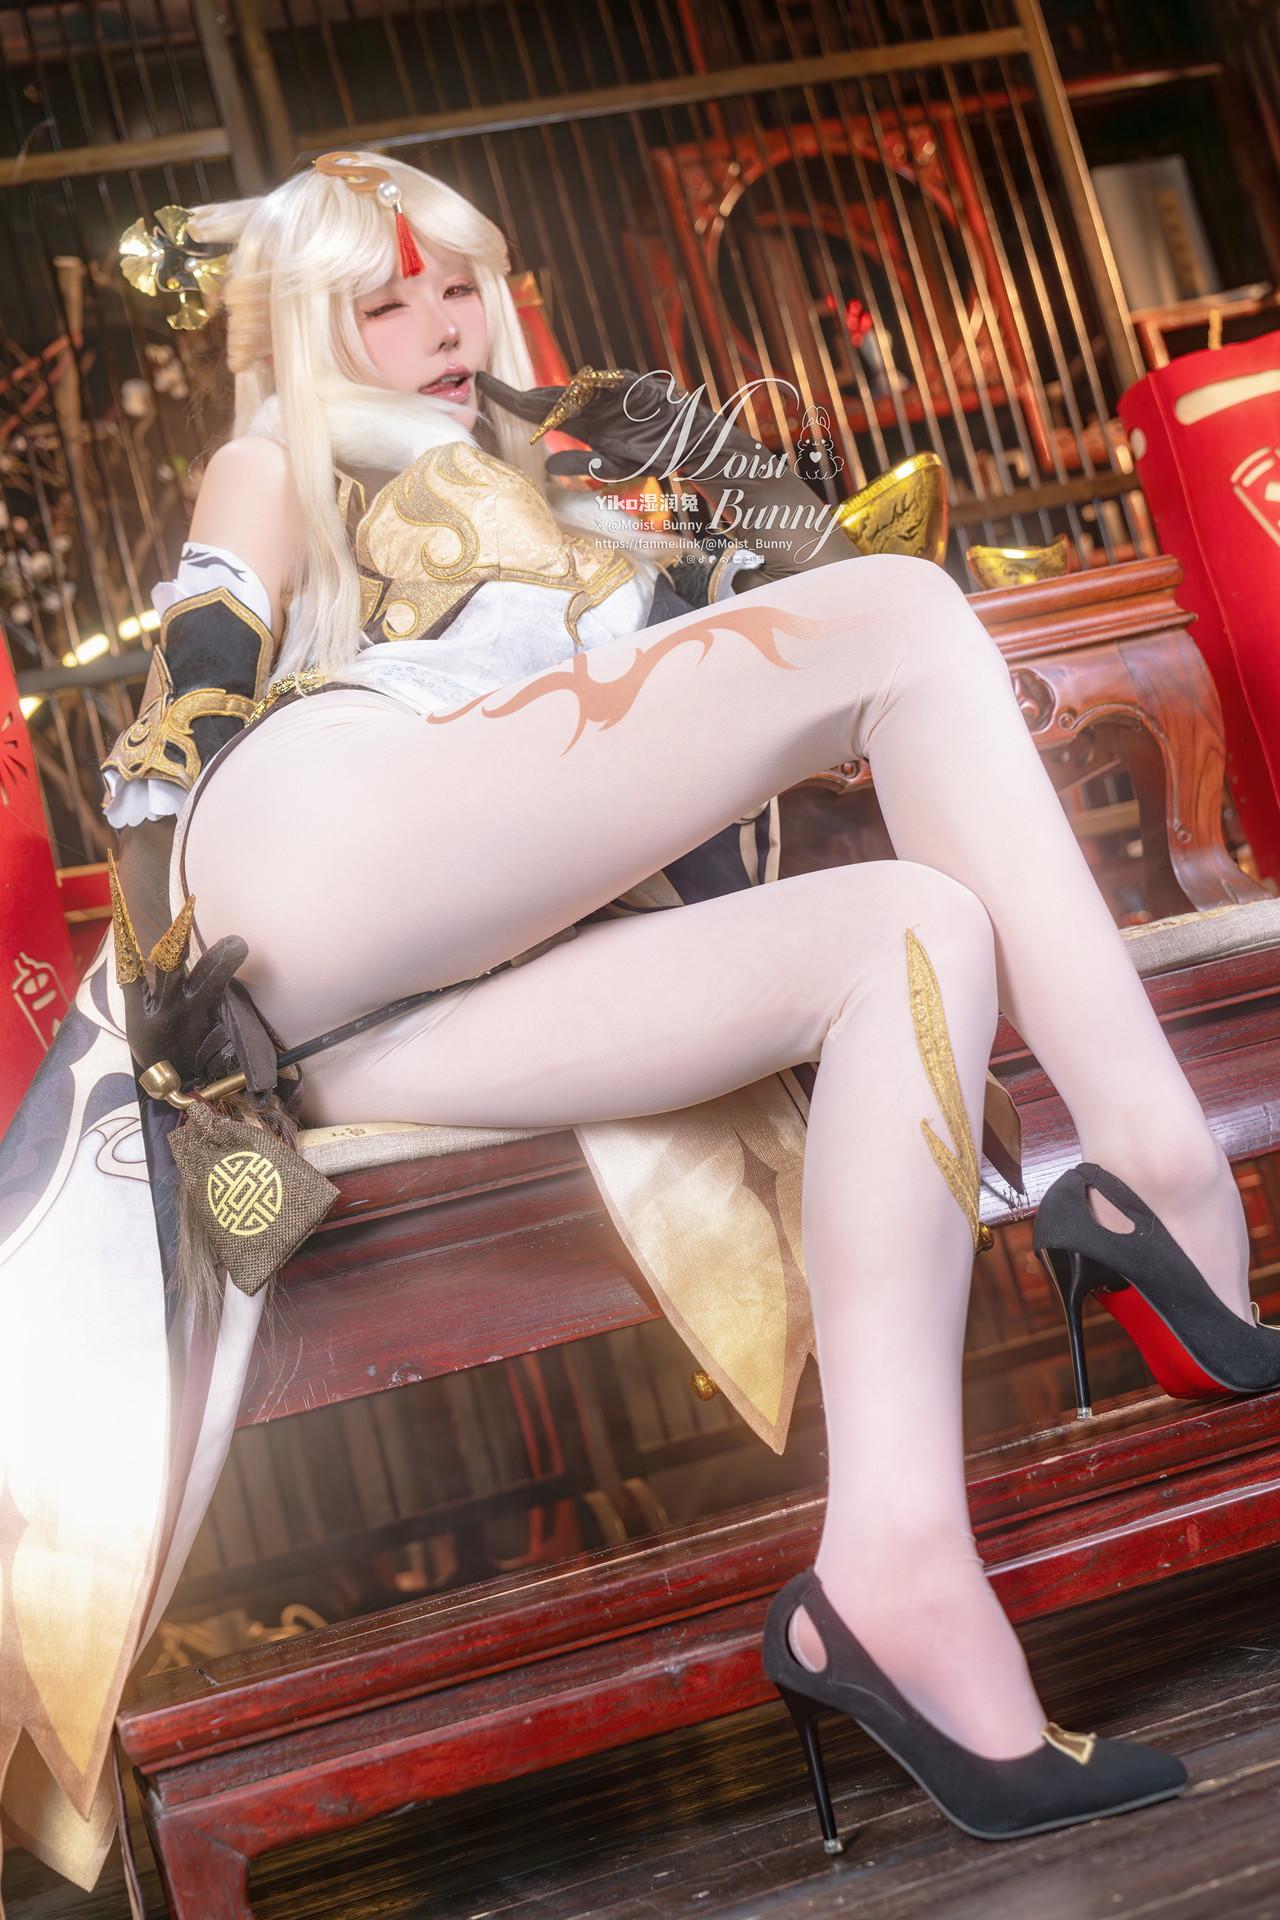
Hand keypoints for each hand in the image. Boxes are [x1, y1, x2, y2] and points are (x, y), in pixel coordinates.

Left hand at [475, 366, 757, 483]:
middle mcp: (590, 405)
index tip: (482, 391)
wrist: (689, 442)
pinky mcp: (633, 386)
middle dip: (515, 395)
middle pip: (546, 398)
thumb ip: (583, 464)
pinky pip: (609, 385)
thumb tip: (547, 465)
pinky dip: (593, 387)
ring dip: (547, 396)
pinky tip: (573, 392)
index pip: (538, 412)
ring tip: (522, 394)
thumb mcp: (614, 467)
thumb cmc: (651, 453)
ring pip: (571, 392)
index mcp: (583, 423)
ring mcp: (608, 394)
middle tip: (482, 384)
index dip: (510, 402)